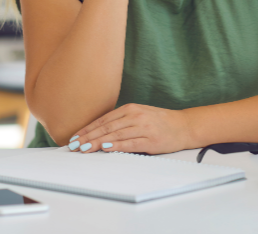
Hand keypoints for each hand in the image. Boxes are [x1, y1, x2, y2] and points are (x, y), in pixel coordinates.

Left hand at [65, 103, 193, 154]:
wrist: (183, 126)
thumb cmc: (160, 122)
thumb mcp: (140, 115)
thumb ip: (122, 121)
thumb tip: (99, 132)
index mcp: (130, 108)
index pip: (104, 119)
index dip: (88, 129)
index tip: (75, 137)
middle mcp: (135, 116)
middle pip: (106, 127)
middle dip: (88, 137)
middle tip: (74, 145)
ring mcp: (143, 127)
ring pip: (115, 135)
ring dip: (97, 142)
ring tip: (84, 148)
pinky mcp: (150, 140)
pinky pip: (129, 143)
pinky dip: (116, 146)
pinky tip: (105, 148)